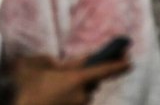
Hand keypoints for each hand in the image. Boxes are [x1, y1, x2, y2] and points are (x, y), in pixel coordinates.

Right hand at [9, 53, 130, 104]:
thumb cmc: (29, 88)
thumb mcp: (38, 66)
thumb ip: (53, 63)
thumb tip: (59, 64)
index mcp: (77, 79)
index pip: (104, 70)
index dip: (118, 64)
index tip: (130, 60)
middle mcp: (83, 94)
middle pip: (91, 81)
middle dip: (85, 74)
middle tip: (70, 69)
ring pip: (83, 91)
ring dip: (75, 85)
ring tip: (54, 83)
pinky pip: (75, 99)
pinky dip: (69, 93)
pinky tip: (55, 93)